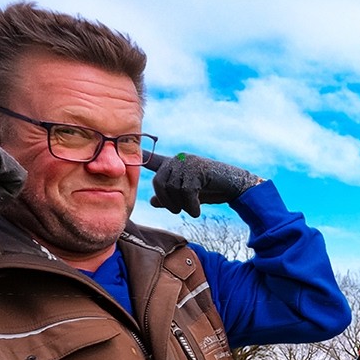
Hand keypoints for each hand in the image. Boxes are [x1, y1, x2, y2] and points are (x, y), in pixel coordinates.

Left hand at [143, 151, 262, 217]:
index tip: (123, 149)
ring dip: (181, 206)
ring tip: (192, 209)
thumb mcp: (187, 195)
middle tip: (177, 210)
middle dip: (167, 201)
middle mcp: (178, 160)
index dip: (138, 156)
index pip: (151, 160)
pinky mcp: (198, 170)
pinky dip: (191, 206)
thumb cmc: (211, 189)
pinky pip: (187, 192)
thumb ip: (169, 197)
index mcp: (173, 164)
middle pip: (159, 183)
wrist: (235, 186)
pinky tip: (197, 211)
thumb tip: (152, 201)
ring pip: (173, 189)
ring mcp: (188, 163)